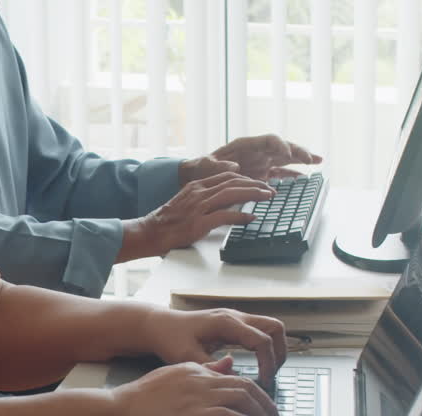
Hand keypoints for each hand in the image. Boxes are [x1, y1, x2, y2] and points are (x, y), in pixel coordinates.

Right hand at [110, 356, 284, 415]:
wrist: (118, 410)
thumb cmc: (139, 401)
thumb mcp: (173, 380)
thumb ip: (200, 373)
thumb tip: (226, 365)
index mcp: (195, 369)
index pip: (234, 378)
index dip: (255, 394)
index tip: (264, 410)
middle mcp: (200, 378)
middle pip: (246, 386)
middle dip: (267, 405)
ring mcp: (197, 395)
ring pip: (243, 399)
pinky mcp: (193, 413)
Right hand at [119, 173, 274, 262]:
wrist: (150, 232)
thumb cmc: (168, 222)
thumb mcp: (186, 203)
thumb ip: (205, 199)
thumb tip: (226, 202)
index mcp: (196, 186)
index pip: (227, 177)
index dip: (247, 179)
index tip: (260, 184)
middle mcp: (199, 193)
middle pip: (233, 182)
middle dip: (255, 185)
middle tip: (271, 190)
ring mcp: (198, 207)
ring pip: (232, 194)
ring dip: (253, 195)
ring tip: (268, 197)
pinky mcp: (198, 223)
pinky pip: (225, 216)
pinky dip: (241, 216)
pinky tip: (252, 218)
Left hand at [142, 307, 287, 388]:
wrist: (159, 326)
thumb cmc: (169, 338)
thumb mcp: (186, 357)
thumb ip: (210, 367)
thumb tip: (233, 377)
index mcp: (226, 323)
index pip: (262, 340)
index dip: (268, 363)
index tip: (264, 381)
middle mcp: (234, 317)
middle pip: (275, 328)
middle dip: (279, 353)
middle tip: (272, 376)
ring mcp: (236, 319)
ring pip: (270, 328)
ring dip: (275, 350)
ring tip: (268, 372)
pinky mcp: (233, 325)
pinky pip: (259, 333)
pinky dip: (264, 348)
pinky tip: (257, 366)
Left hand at [206, 133, 321, 180]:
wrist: (200, 175)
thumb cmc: (202, 168)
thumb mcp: (206, 165)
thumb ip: (218, 165)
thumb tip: (234, 168)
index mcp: (245, 145)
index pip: (268, 140)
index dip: (280, 145)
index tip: (287, 154)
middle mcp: (257, 152)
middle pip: (282, 147)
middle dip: (298, 151)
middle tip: (312, 158)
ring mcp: (261, 163)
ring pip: (286, 159)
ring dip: (302, 160)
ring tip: (318, 161)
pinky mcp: (262, 174)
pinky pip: (281, 173)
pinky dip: (293, 175)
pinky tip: (305, 178)